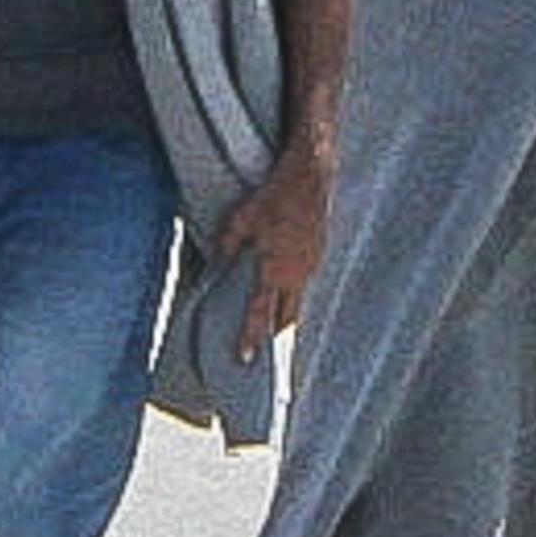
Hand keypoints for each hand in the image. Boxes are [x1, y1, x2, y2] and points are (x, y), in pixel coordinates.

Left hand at [213, 137, 330, 364]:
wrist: (311, 177)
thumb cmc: (272, 196)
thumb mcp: (240, 219)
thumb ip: (227, 246)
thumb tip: (216, 264)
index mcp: (274, 270)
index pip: (260, 314)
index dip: (250, 338)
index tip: (244, 359)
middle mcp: (296, 274)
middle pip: (286, 318)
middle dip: (273, 334)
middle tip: (262, 348)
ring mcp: (311, 265)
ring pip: (298, 300)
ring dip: (285, 312)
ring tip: (272, 321)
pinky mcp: (319, 252)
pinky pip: (305, 280)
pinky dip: (293, 289)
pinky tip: (284, 282)